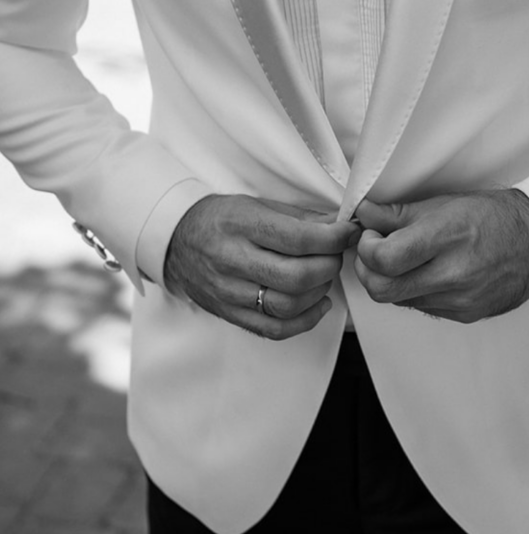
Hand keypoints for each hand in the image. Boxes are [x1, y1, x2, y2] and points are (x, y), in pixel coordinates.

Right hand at [164, 194, 360, 339]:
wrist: (175, 241)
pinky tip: (318, 304)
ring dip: (320, 291)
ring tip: (324, 275)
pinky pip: (274, 329)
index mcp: (240, 225)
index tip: (349, 232)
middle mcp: (232, 260)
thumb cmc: (221, 220)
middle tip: (335, 254)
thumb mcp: (257, 205)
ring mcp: (229, 292)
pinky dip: (305, 321)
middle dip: (329, 265)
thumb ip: (300, 218)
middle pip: (296, 276)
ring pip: (288, 305)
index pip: (297, 238)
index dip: (333, 238)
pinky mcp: (230, 314)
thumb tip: (340, 225)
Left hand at [353, 189, 528, 322]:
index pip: (385, 259)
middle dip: (367, 270)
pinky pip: (421, 307)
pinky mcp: (464, 315)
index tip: (370, 237)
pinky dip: (413, 291)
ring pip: (398, 300)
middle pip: (382, 289)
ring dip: (390, 281)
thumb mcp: (444, 204)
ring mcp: (460, 300)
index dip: (366, 249)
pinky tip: (426, 272)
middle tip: (374, 251)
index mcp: (448, 238)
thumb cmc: (495, 217)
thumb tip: (363, 214)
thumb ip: (397, 213)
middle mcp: (454, 274)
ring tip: (403, 258)